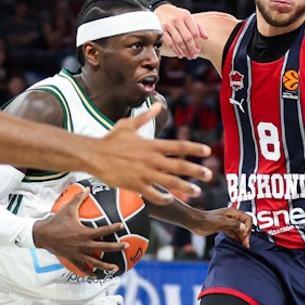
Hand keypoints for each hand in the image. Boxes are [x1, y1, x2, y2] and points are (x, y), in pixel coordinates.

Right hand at [32, 193, 125, 274]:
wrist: (42, 234)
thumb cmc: (56, 220)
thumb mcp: (68, 208)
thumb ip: (79, 198)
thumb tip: (88, 187)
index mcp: (84, 232)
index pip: (103, 230)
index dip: (114, 228)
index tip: (122, 226)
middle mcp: (83, 244)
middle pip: (103, 248)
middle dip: (116, 247)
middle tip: (126, 246)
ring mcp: (78, 253)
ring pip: (95, 262)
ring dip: (106, 266)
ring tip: (115, 269)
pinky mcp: (72, 259)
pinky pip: (82, 268)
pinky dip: (89, 273)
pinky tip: (96, 276)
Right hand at [90, 104, 211, 204]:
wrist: (94, 155)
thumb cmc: (111, 139)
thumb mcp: (128, 124)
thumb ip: (146, 116)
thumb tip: (158, 105)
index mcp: (151, 145)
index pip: (178, 146)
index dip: (194, 149)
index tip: (207, 151)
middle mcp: (151, 160)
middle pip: (179, 166)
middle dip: (196, 171)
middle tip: (209, 175)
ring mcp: (144, 174)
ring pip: (169, 182)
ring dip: (185, 187)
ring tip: (198, 192)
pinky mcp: (135, 185)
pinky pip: (153, 194)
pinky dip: (163, 197)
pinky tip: (170, 199)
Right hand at [154, 3, 207, 58]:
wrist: (162, 9)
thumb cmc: (178, 15)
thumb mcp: (188, 17)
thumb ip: (198, 26)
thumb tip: (206, 37)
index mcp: (186, 16)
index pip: (194, 32)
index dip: (197, 43)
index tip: (198, 50)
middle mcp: (178, 19)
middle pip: (187, 37)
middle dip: (191, 49)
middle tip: (194, 56)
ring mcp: (169, 25)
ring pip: (178, 41)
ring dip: (184, 51)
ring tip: (188, 56)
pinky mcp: (162, 30)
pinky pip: (169, 42)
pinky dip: (175, 50)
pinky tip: (179, 55)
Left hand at [190, 206, 252, 245]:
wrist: (195, 222)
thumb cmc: (206, 220)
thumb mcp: (221, 222)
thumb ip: (233, 224)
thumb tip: (244, 228)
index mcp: (233, 212)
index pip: (247, 218)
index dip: (248, 227)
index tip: (245, 236)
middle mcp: (232, 217)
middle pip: (244, 225)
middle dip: (246, 235)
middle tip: (246, 245)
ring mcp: (228, 222)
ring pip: (239, 230)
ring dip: (242, 238)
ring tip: (244, 246)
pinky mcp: (224, 228)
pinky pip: (233, 233)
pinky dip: (236, 238)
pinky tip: (238, 244)